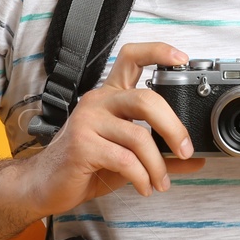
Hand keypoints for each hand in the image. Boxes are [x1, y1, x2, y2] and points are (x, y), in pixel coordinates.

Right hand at [20, 42, 205, 216]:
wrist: (44, 185)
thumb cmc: (84, 165)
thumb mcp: (128, 157)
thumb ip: (160, 155)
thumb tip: (196, 159)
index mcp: (109, 96)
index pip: (131, 58)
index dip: (158, 52)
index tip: (181, 60)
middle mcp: (98, 102)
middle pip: (146, 99)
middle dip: (173, 127)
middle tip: (184, 150)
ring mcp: (88, 121)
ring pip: (138, 135)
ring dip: (157, 165)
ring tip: (161, 182)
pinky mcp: (82, 145)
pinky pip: (124, 160)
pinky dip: (141, 177)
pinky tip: (144, 187)